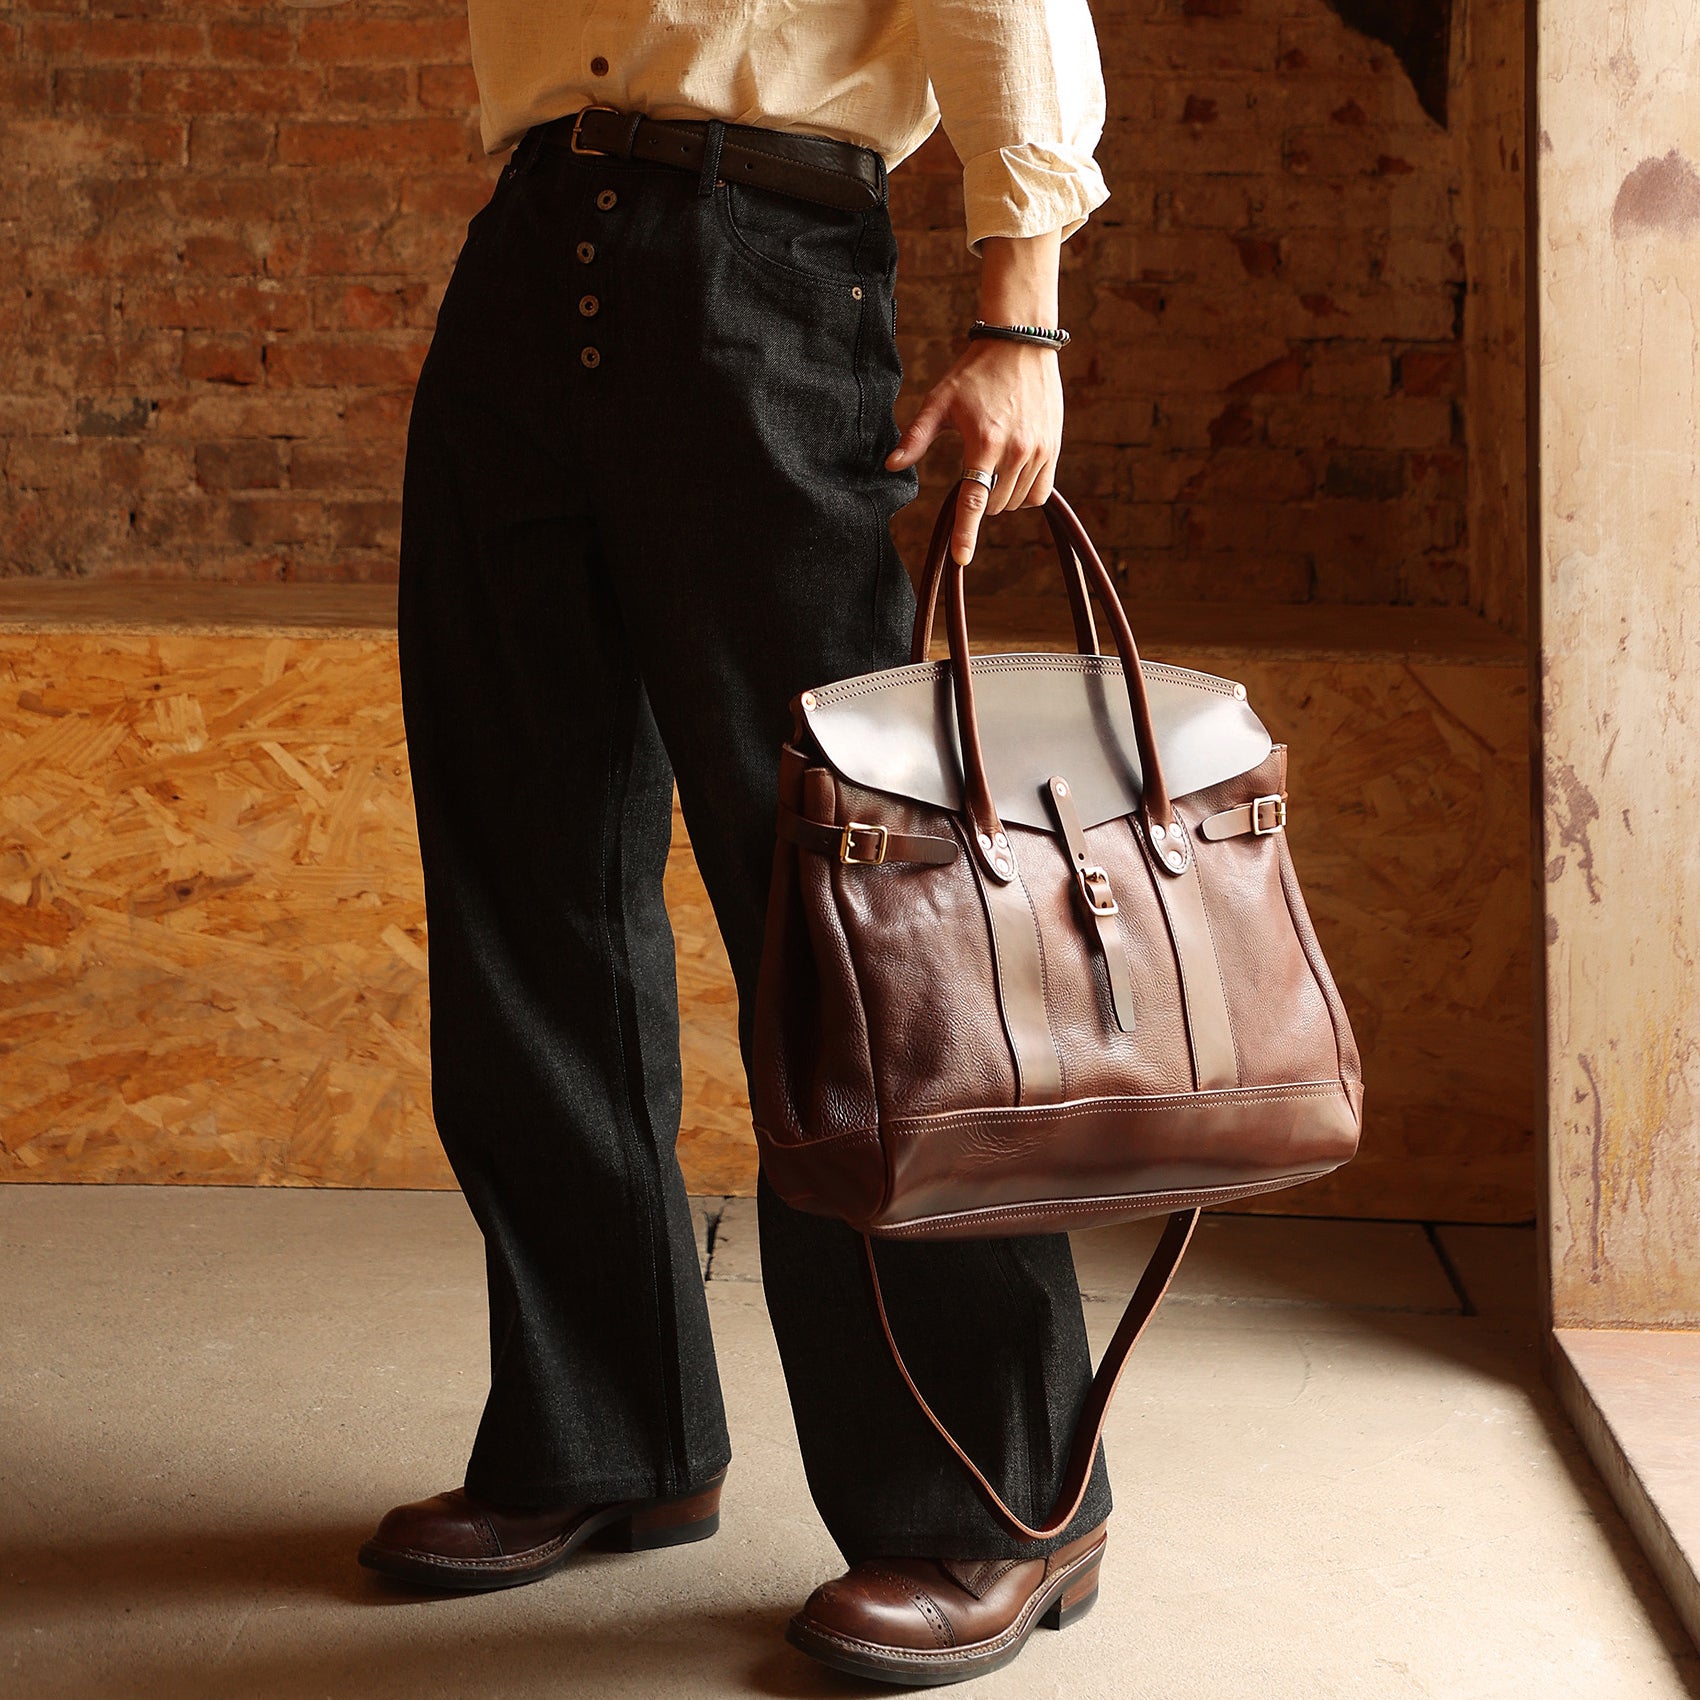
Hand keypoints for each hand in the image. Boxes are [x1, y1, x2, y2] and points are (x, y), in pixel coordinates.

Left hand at [883, 338, 1063, 565]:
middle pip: (996, 504)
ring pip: (1018, 502)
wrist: (1021, 345)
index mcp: (984, 442)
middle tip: (974, 469)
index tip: (962, 559)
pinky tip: (1013, 473)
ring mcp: (1039, 450)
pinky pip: (1040, 492)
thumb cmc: (974, 373)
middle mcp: (1016, 450)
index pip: (974, 500)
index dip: (967, 533)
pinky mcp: (1054, 448)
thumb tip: (891, 465)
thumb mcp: (940, 402)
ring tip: (993, 465)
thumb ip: (916, 437)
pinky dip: (1024, 493)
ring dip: (1002, 497)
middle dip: (981, 500)